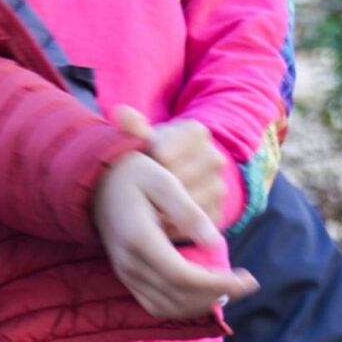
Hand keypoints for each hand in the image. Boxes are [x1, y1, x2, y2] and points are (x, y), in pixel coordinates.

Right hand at [91, 150, 257, 320]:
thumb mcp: (163, 179)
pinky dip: (184, 306)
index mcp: (139, 238)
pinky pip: (157, 306)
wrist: (98, 184)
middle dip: (218, 295)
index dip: (217, 283)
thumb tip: (215, 242)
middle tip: (248, 284)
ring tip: (231, 291)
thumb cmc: (134, 174)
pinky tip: (205, 294)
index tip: (247, 278)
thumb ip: (188, 210)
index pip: (182, 276)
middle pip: (178, 296)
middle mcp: (130, 264)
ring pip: (168, 308)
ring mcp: (126, 275)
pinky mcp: (128, 279)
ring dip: (202, 305)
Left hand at [116, 105, 229, 229]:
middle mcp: (214, 158)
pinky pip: (190, 228)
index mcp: (196, 132)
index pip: (161, 155)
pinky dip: (171, 229)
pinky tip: (158, 222)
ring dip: (160, 212)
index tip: (138, 167)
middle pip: (173, 182)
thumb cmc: (156, 154)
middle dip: (153, 190)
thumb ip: (134, 130)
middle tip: (138, 192)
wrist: (180, 174)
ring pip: (183, 207)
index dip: (145, 165)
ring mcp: (219, 187)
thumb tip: (121, 112)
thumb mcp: (145, 140)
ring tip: (146, 208)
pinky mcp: (217, 214)